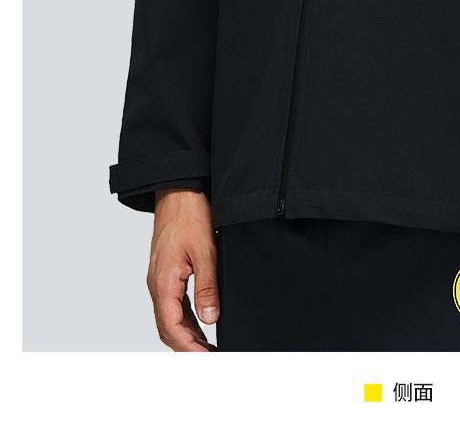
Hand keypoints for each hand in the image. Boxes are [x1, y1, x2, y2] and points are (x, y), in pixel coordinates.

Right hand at [147, 189, 218, 351]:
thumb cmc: (189, 216)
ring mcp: (159, 279)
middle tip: (211, 358)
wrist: (178, 191)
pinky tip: (200, 324)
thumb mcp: (205, 251)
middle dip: (187, 347)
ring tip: (208, 347)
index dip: (189, 348)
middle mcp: (157, 284)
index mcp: (163, 282)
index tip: (206, 358)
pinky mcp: (166, 273)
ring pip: (169, 318)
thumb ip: (207, 287)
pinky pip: (172, 304)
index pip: (172, 327)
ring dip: (186, 335)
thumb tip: (210, 320)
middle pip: (167, 328)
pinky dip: (185, 320)